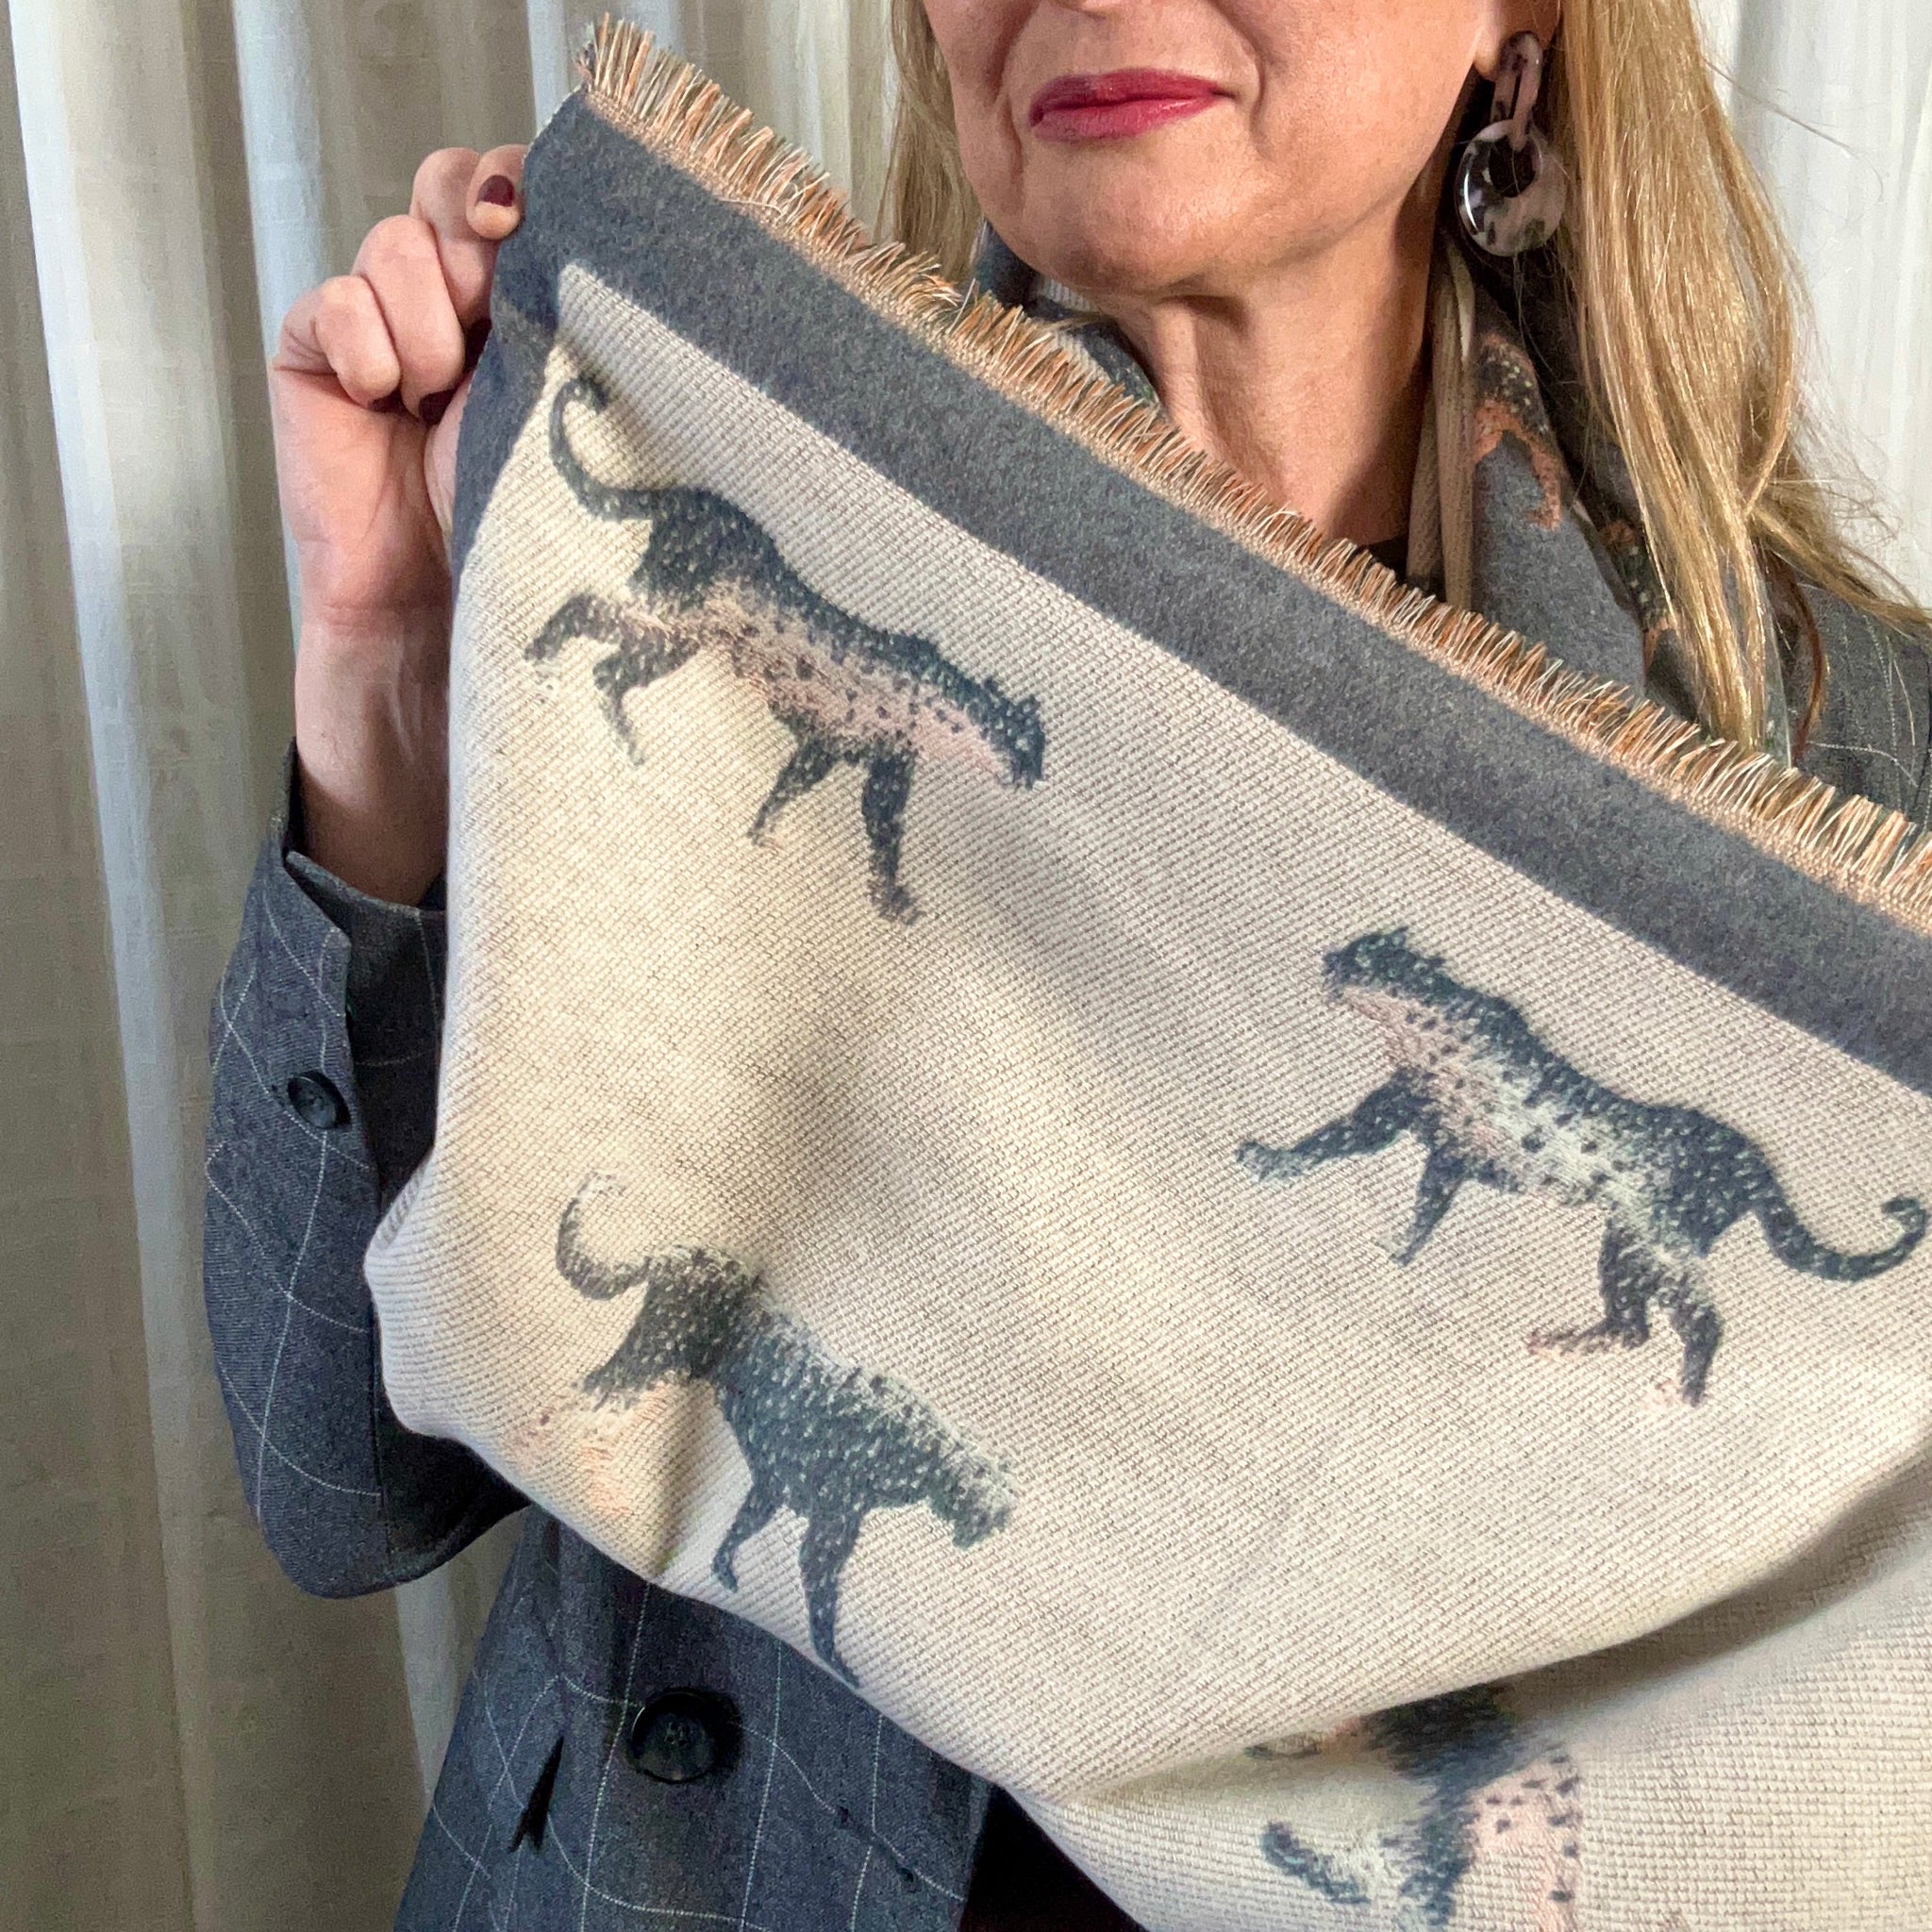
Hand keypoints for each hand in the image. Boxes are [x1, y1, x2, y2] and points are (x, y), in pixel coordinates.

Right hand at [270, 143, 525, 901]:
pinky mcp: (317, 365)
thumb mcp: (576, 435)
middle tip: (490, 298)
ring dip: (423, 303)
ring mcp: (383, 335)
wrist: (447, 634)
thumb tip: (617, 259)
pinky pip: (329, 301)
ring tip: (440, 391)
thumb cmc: (531, 549)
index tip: (539, 229)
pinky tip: (388, 399)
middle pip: (452, 186)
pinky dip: (360, 338)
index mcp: (532, 315)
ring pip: (393, 239)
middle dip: (473, 228)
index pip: (524, 193)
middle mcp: (459, 313)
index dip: (526, 185)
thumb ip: (581, 344)